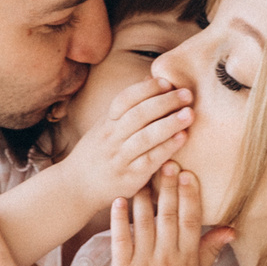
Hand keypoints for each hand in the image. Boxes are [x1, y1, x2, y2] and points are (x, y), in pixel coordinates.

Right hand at [58, 79, 194, 210]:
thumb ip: (127, 106)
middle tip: (187, 94)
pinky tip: (182, 138)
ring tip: (189, 114)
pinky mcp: (129, 178)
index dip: (146, 88)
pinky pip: (150, 160)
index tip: (167, 82)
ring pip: (145, 137)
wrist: (77, 188)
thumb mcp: (106, 126)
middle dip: (164, 102)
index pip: (125, 99)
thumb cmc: (97, 153)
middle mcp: (111, 138)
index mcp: (106, 123)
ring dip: (169, 123)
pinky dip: (167, 147)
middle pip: (138, 115)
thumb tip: (151, 78)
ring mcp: (120, 158)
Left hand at [111, 164, 234, 265]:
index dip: (190, 196)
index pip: (190, 221)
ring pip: (144, 224)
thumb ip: (211, 249)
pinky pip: (121, 241)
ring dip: (144, 198)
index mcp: (188, 257)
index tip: (188, 173)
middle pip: (168, 217)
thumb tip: (231, 229)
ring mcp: (145, 264)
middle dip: (169, 189)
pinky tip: (118, 201)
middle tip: (168, 163)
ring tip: (143, 174)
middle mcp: (168, 259)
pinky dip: (119, 220)